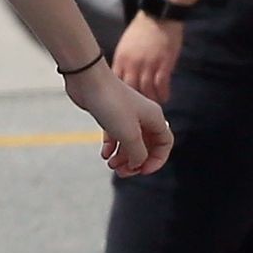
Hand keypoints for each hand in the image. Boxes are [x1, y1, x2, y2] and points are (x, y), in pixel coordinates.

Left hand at [63, 59, 173, 178]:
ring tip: (110, 165)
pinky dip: (112, 147)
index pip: (165, 144)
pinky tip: (104, 154)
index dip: (157, 160)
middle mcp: (143, 116)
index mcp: (154, 118)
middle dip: (136, 161)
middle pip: (146, 146)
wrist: (87, 79)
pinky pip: (116, 136)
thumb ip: (137, 153)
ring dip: (122, 157)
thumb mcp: (128, 134)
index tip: (142, 171)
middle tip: (122, 172)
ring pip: (130, 142)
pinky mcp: (110, 114)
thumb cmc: (111, 103)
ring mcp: (126, 115)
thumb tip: (137, 164)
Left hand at [111, 12, 183, 103]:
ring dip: (150, 99)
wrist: (159, 15)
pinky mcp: (164, 64)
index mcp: (121, 59)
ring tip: (153, 105)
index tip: (122, 101)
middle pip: (130, 89)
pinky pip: (161, 84)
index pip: (115, 82)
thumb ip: (123, 61)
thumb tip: (122, 77)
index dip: (118, 93)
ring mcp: (148, 64)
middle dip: (134, 101)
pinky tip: (164, 98)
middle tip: (138, 108)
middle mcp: (132, 64)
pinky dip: (162, 93)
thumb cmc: (142, 29)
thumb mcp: (125, 45)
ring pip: (146, 90)